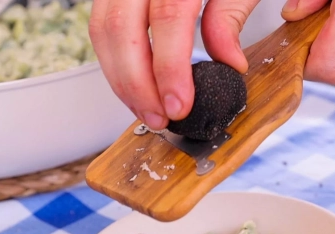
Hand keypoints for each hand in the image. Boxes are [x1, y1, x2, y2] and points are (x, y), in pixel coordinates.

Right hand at [88, 0, 262, 130]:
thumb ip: (232, 15)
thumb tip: (229, 63)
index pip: (169, 18)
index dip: (170, 68)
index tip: (179, 105)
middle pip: (120, 28)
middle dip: (137, 84)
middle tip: (160, 117)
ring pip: (102, 29)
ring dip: (120, 78)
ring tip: (147, 109)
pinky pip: (102, 24)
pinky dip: (115, 60)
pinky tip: (135, 84)